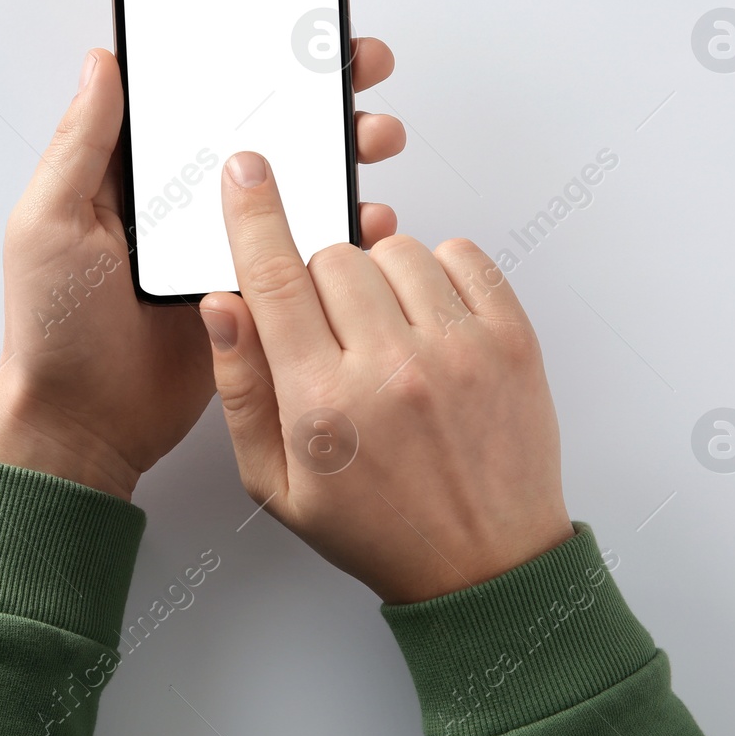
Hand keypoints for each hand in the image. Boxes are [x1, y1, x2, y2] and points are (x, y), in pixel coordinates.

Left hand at [0, 43, 406, 499]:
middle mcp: (185, 196)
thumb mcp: (50, 222)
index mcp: (135, 170)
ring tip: (373, 137)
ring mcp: (225, 241)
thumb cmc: (53, 327)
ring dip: (344, 150)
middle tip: (357, 66)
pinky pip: (310, 248)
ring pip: (298, 181)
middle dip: (318, 91)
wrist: (84, 426)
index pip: (197, 92)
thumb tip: (101, 60)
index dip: (244, 52)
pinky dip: (349, 229)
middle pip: (263, 126)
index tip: (292, 18)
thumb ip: (82, 143)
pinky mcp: (257, 288)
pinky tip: (370, 217)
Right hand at [200, 152, 572, 601]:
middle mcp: (391, 369)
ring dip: (378, 276)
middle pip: (331, 256)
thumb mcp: (276, 484)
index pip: (273, 278)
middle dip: (318, 280)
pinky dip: (437, 272)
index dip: (253, 213)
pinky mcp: (512, 340)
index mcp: (323, 405)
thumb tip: (222, 306)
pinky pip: (461, 253)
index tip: (246, 170)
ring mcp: (459, 350)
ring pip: (395, 248)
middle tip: (333, 333)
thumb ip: (241, 389)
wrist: (485, 565)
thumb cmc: (377, 527)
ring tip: (386, 334)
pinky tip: (428, 322)